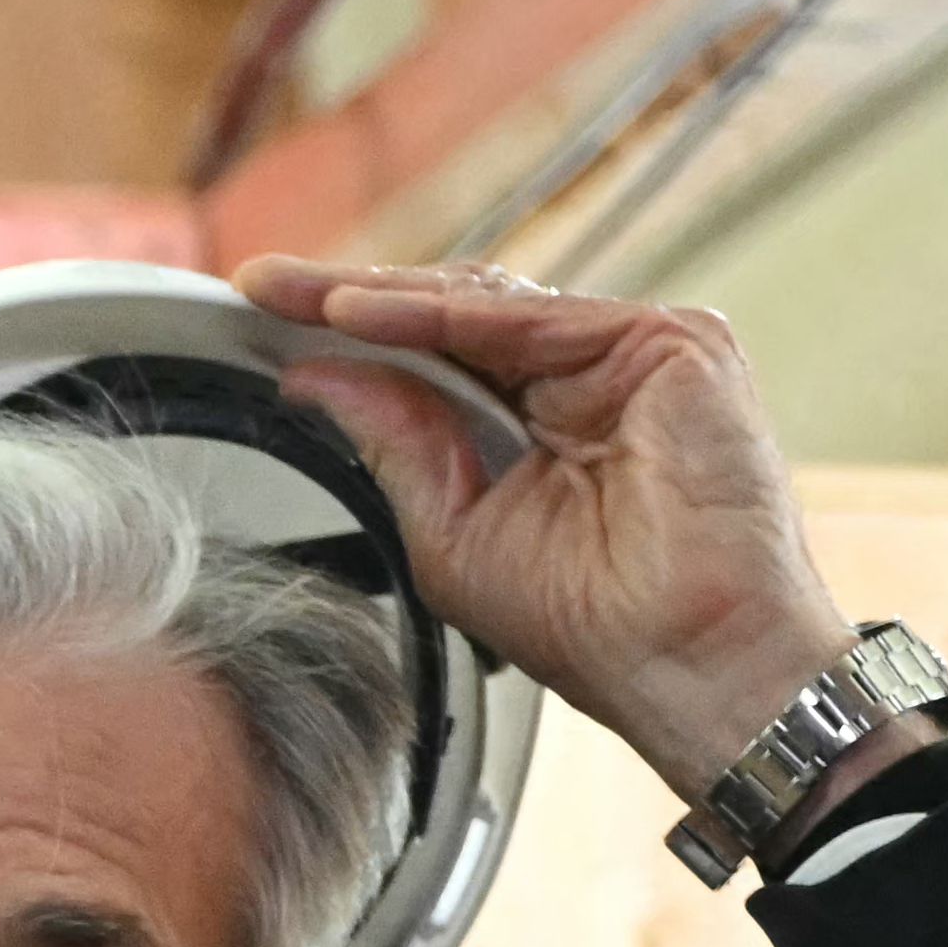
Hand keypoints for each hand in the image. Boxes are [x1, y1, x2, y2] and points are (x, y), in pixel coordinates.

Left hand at [232, 259, 890, 810]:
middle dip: (352, 298)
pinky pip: (530, 316)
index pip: (437, 358)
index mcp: (547, 422)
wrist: (687, 660)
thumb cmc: (594, 625)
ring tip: (296, 296)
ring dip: (384, 296)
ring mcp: (635, 352)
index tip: (262, 325)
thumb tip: (314, 380)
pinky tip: (363, 312)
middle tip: (260, 286)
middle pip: (455, 314)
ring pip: (487, 303)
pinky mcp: (672, 342)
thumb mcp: (452, 530)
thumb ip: (394, 444)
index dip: (353, 339)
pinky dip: (441, 312)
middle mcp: (591, 375)